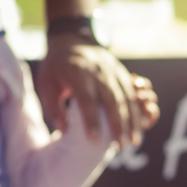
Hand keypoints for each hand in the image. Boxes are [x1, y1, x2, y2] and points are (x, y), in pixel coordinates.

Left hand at [38, 38, 160, 146]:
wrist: (72, 40)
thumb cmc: (57, 67)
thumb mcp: (46, 84)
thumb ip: (53, 107)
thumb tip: (63, 130)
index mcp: (78, 74)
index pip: (87, 100)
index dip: (91, 121)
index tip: (94, 140)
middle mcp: (99, 73)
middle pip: (112, 101)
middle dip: (118, 125)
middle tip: (120, 147)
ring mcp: (113, 72)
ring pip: (126, 99)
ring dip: (132, 122)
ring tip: (133, 142)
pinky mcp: (122, 73)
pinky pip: (133, 94)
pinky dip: (138, 112)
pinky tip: (139, 128)